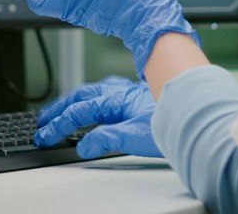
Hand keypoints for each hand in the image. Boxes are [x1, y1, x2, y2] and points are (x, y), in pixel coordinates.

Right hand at [34, 76, 161, 158]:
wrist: (195, 111)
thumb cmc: (171, 121)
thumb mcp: (135, 137)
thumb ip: (107, 139)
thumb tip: (83, 144)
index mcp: (115, 100)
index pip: (79, 111)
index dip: (60, 123)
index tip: (46, 134)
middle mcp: (119, 92)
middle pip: (80, 96)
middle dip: (59, 108)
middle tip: (42, 120)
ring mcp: (126, 93)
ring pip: (91, 92)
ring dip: (72, 101)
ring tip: (58, 110)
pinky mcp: (133, 97)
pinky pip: (103, 93)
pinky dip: (89, 97)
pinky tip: (91, 102)